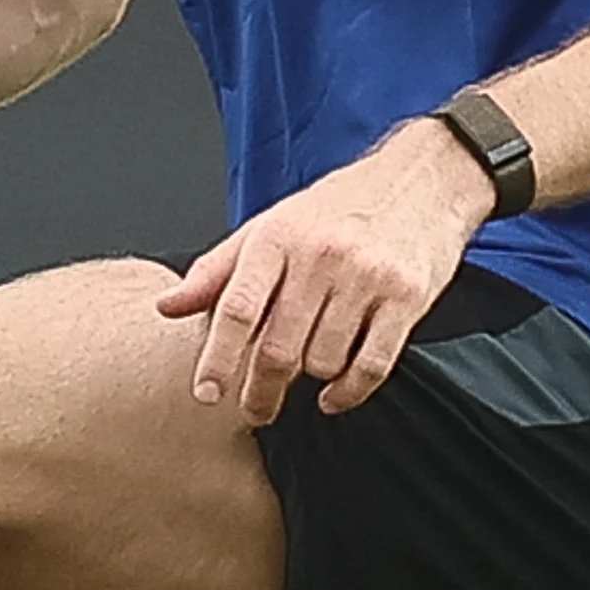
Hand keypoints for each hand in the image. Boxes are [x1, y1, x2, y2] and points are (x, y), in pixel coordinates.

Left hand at [159, 119, 491, 423]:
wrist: (423, 179)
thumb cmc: (339, 207)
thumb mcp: (271, 227)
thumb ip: (218, 270)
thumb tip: (167, 305)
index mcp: (278, 238)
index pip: (237, 308)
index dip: (218, 358)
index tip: (207, 393)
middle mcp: (320, 256)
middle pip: (278, 347)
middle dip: (260, 392)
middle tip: (254, 410)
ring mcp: (366, 277)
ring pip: (322, 361)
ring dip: (310, 382)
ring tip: (307, 374)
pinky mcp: (406, 297)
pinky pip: (371, 365)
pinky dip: (348, 392)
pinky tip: (333, 396)